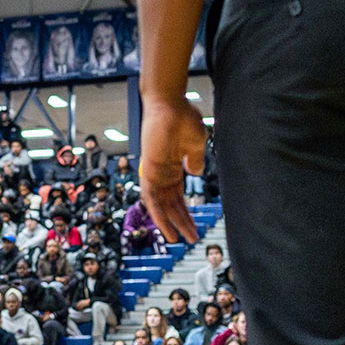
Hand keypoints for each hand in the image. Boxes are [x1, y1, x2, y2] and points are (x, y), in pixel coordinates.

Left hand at [137, 94, 204, 243]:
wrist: (168, 104)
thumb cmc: (182, 118)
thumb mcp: (195, 143)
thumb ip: (194, 159)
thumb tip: (195, 172)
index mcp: (173, 168)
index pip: (178, 197)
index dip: (186, 212)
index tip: (195, 226)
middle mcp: (162, 174)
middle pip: (171, 204)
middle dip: (181, 222)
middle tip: (191, 238)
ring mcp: (154, 173)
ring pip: (160, 206)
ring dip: (170, 224)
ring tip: (180, 240)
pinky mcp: (149, 171)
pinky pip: (151, 199)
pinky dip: (158, 215)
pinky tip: (167, 229)